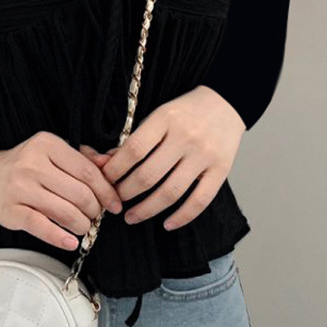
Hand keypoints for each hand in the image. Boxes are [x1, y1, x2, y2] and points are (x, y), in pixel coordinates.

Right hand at [0, 132, 123, 250]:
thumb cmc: (27, 165)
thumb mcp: (54, 152)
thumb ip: (84, 158)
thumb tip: (111, 165)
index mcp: (48, 144)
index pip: (87, 171)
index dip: (106, 191)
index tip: (114, 203)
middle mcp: (33, 164)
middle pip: (79, 193)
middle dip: (94, 210)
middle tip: (96, 216)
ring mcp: (21, 187)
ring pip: (65, 211)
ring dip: (81, 224)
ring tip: (84, 226)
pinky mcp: (12, 210)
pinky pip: (42, 227)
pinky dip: (60, 237)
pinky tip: (70, 241)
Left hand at [98, 86, 245, 230]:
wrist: (226, 102)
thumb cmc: (184, 112)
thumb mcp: (157, 117)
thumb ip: (132, 141)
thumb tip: (100, 163)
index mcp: (165, 119)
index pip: (133, 150)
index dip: (114, 170)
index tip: (104, 181)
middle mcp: (186, 137)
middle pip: (149, 175)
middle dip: (126, 193)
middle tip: (115, 201)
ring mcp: (205, 155)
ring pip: (171, 192)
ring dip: (147, 210)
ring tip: (131, 217)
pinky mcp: (221, 170)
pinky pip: (200, 201)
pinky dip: (182, 217)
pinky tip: (167, 224)